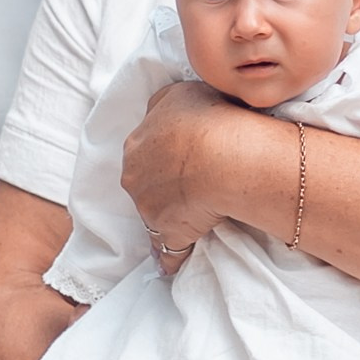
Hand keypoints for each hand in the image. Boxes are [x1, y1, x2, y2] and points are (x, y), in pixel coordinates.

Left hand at [118, 81, 239, 257]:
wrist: (224, 157)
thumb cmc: (209, 118)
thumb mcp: (181, 92)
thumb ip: (164, 104)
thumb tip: (159, 112)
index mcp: (138, 141)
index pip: (145, 149)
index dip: (164, 153)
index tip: (181, 158)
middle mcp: (136, 174)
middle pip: (144, 181)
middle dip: (161, 183)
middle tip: (191, 183)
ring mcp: (150, 207)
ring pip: (153, 212)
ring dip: (168, 215)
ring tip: (191, 217)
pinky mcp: (169, 234)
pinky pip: (167, 252)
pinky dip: (169, 259)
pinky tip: (171, 267)